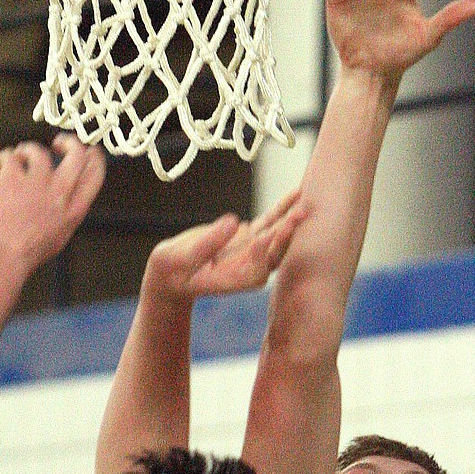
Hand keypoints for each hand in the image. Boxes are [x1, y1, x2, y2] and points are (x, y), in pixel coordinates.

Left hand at [0, 133, 105, 278]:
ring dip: (27, 150)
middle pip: (77, 153)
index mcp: (75, 210)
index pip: (96, 172)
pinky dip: (4, 158)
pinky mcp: (13, 178)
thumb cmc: (26, 253)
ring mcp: (37, 184)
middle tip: (58, 142)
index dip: (92, 155)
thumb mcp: (58, 236)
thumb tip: (67, 193)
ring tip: (18, 158)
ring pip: (39, 150)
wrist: (2, 258)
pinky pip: (11, 156)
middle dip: (70, 142)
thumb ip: (66, 212)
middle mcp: (61, 194)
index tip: (84, 149)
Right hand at [144, 190, 306, 299]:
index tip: (275, 229)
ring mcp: (252, 252)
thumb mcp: (181, 259)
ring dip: (290, 216)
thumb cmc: (171, 270)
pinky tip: (296, 194)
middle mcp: (250, 268)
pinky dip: (282, 209)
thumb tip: (235, 222)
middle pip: (275, 251)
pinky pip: (270, 222)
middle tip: (300, 213)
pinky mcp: (249, 238)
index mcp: (236, 279)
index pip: (258, 264)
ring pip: (276, 233)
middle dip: (288, 232)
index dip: (268, 247)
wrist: (170, 272)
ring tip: (304, 196)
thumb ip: (207, 244)